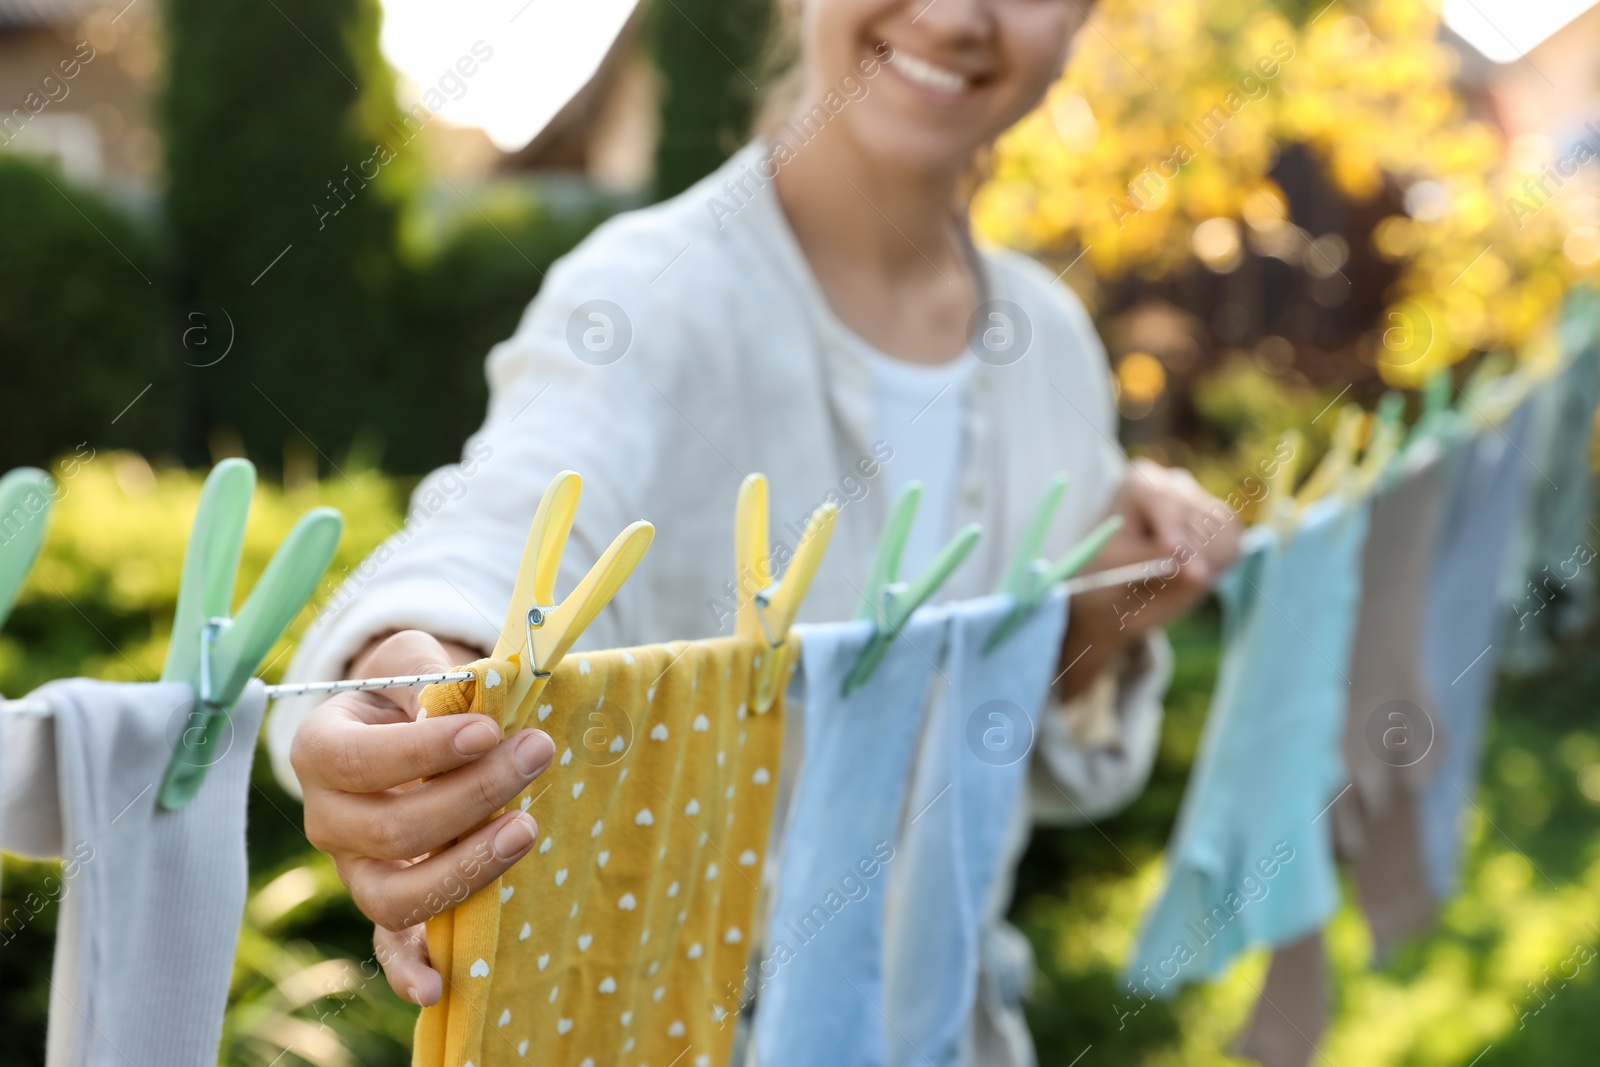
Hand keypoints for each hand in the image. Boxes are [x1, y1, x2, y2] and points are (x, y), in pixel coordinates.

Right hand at [291, 630, 554, 1005]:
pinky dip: (409, 971)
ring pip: (395, 894)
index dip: (426, 752)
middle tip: (536, 753)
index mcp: (323, 751)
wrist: (394, 724)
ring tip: (527, 827)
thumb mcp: (413, 663)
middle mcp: (328, 819)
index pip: (362, 761)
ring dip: (467, 866)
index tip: (490, 729)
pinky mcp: (387, 903)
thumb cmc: (410, 691)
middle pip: (393, 830)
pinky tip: (441, 983)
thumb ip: (438, 674)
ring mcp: (356, 869)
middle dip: (474, 794)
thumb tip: (487, 690)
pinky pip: (388, 947)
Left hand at [1057, 460, 1240, 696]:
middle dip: (1195, 546)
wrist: (1120, 585)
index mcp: (1138, 483)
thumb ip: (1153, 561)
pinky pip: (1234, 539)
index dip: (1172, 525)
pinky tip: (1196, 573)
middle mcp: (1173, 483)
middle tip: (1195, 580)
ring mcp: (1200, 499)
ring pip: (1220, 525)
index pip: (1162, 499)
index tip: (1173, 550)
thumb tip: (1195, 574)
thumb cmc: (1111, 570)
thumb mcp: (1119, 565)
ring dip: (1209, 557)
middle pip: (1195, 510)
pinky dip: (1222, 560)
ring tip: (1182, 580)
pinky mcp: (1221, 520)